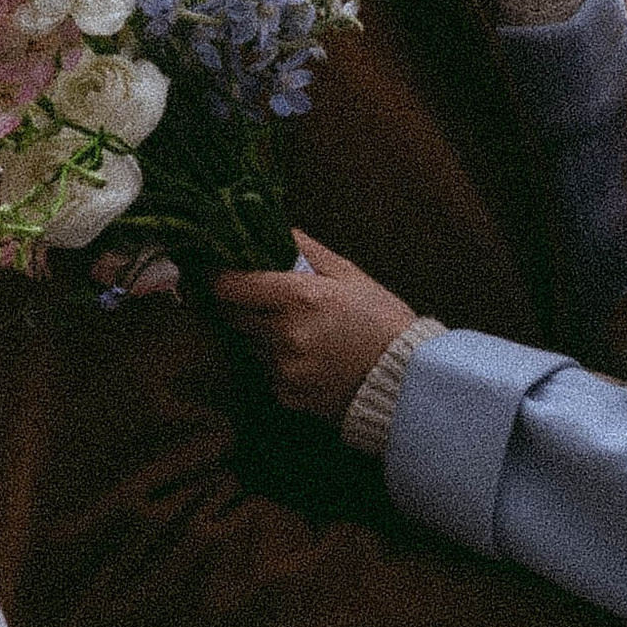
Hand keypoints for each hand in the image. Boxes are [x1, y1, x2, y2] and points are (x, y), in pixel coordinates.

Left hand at [215, 231, 416, 421]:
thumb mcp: (350, 275)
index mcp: (298, 297)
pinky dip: (281, 364)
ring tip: (304, 333)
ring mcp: (283, 368)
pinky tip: (312, 359)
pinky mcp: (286, 395)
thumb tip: (278, 230)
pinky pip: (268, 372)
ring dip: (266, 336)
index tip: (222, 272)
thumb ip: (307, 252)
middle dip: (246, 306)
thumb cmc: (382, 320)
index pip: (230, 286)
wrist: (406, 380)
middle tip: (271, 302)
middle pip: (234, 316)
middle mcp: (284, 334)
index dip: (220, 277)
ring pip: (253, 345)